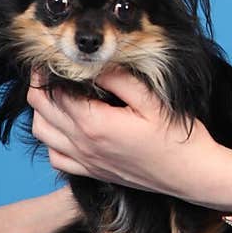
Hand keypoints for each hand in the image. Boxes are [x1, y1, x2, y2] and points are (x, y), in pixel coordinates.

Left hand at [27, 65, 227, 203]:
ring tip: (58, 94)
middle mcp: (83, 145)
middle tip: (52, 69)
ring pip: (43, 133)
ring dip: (43, 111)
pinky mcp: (92, 171)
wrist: (191, 175)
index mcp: (95, 124)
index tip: (54, 56)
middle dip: (40, 87)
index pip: (53, 93)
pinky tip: (68, 126)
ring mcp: (86, 161)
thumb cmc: (175, 138)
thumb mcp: (151, 100)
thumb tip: (94, 63)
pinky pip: (56, 157)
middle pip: (41, 111)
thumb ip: (119, 80)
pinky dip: (53, 139)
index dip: (48, 71)